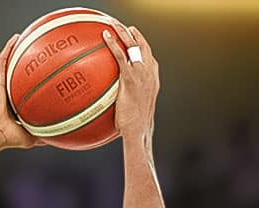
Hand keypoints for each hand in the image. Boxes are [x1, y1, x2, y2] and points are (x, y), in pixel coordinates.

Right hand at [0, 34, 43, 153]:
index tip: (43, 73)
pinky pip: (3, 61)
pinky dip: (8, 49)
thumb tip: (58, 137)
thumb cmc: (9, 137)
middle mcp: (8, 91)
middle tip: (36, 52)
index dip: (31, 80)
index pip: (24, 88)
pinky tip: (16, 39)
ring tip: (24, 38)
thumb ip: (44, 135)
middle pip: (16, 72)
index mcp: (15, 103)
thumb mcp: (32, 136)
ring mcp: (1, 85)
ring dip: (15, 50)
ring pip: (9, 63)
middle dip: (25, 62)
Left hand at [101, 25, 159, 141]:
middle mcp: (150, 74)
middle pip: (145, 48)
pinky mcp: (130, 77)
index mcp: (153, 81)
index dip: (144, 49)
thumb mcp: (133, 112)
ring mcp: (141, 74)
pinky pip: (121, 55)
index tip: (137, 42)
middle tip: (128, 28)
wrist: (138, 130)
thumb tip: (114, 109)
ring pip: (134, 46)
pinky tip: (105, 37)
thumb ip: (127, 104)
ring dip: (124, 33)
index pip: (150, 60)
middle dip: (137, 36)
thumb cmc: (134, 127)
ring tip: (115, 25)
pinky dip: (113, 43)